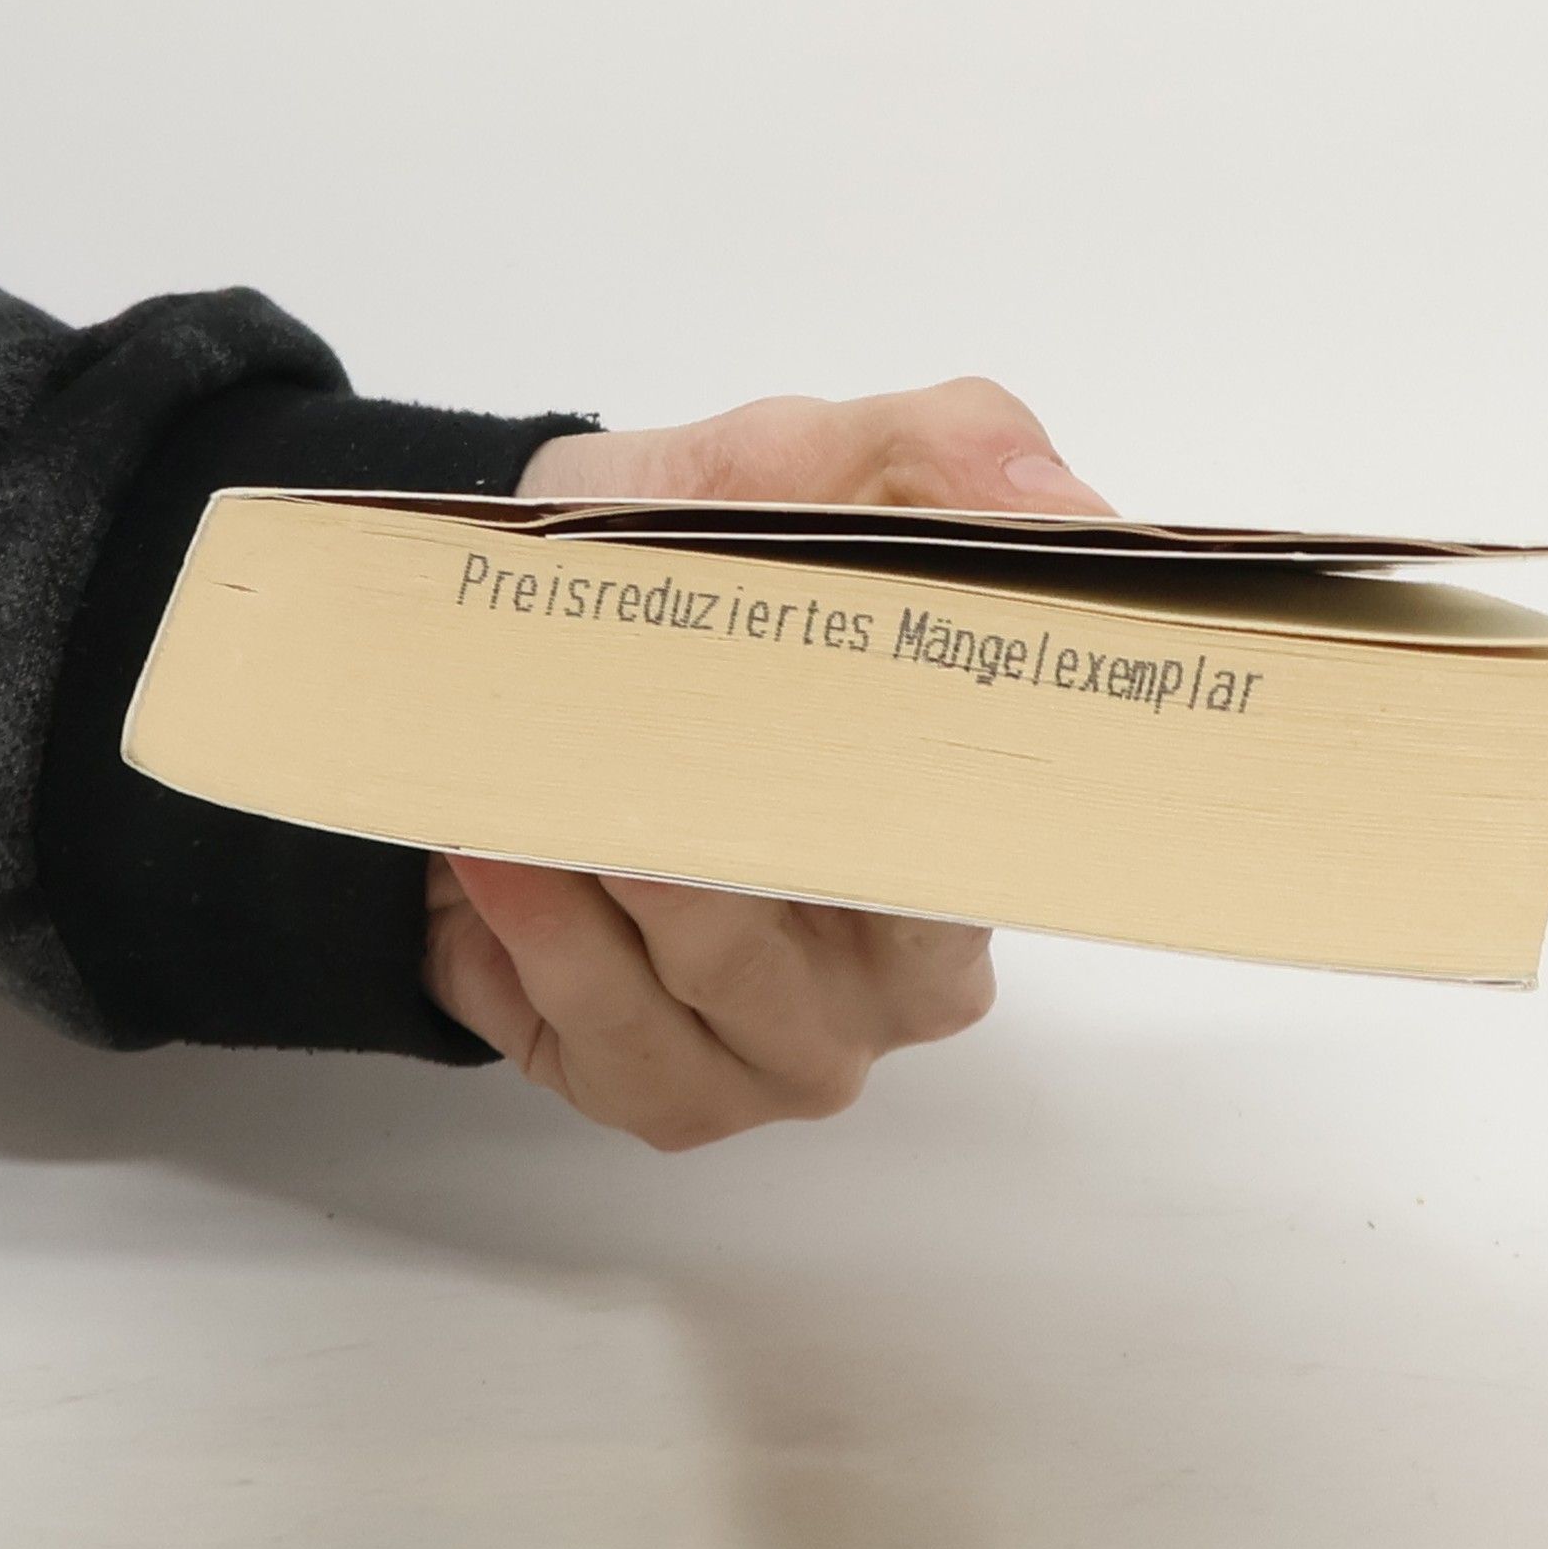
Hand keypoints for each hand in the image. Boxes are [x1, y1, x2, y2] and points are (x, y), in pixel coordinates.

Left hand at [423, 379, 1111, 1149]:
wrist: (539, 650)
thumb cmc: (703, 575)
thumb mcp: (821, 471)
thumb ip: (950, 455)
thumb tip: (1052, 498)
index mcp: (969, 869)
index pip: (960, 864)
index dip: (878, 789)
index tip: (797, 708)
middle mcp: (894, 992)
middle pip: (816, 934)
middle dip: (708, 831)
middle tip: (628, 724)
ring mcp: (780, 1059)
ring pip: (693, 989)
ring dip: (600, 873)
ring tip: (532, 770)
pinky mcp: (663, 1093)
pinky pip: (601, 1038)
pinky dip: (537, 940)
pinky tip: (495, 851)